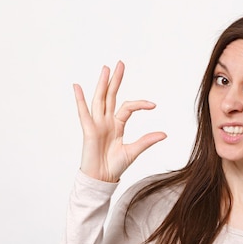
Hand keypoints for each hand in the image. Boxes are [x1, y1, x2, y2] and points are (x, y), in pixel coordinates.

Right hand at [74, 61, 166, 181]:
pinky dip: (80, 100)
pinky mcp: (88, 130)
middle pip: (111, 96)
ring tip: (105, 69)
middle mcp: (106, 121)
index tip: (154, 105)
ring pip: (99, 100)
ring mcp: (96, 124)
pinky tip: (78, 87)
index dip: (140, 104)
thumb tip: (164, 134)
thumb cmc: (114, 167)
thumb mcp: (134, 152)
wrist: (102, 179)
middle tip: (120, 63)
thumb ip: (147, 141)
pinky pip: (83, 113)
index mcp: (117, 125)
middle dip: (116, 80)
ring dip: (102, 84)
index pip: (128, 107)